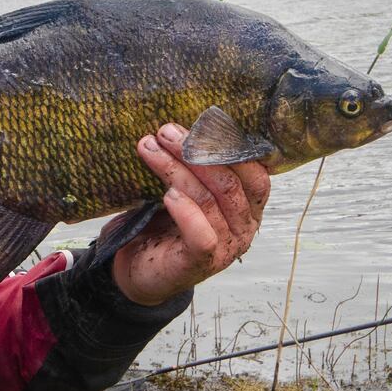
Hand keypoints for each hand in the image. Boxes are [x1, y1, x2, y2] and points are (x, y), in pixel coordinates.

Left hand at [112, 123, 269, 305]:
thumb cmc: (161, 223)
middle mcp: (244, 227)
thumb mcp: (181, 187)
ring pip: (209, 200)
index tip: (199, 122)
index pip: (254, 172)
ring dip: (176, 170)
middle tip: (165, 132)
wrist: (136, 268)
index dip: (229, 145)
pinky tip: (167, 194)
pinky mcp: (202, 262)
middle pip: (229, 182)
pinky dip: (185, 210)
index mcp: (247, 205)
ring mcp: (226, 247)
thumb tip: (181, 124)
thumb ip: (194, 165)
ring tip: (149, 148)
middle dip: (195, 151)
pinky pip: (202, 233)